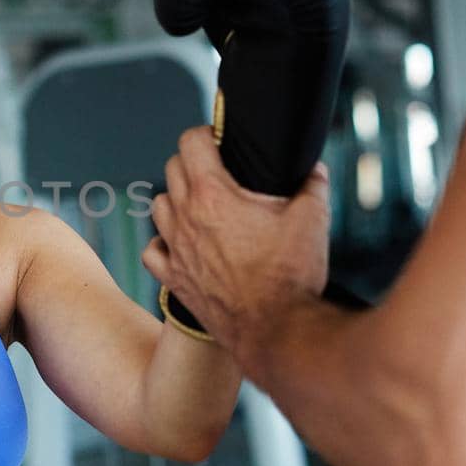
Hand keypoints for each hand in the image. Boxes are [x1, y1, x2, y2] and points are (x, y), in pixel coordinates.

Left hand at [141, 126, 331, 366]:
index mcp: (212, 195)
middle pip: (172, 169)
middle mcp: (185, 218)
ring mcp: (176, 250)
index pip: (190, 142)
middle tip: (218, 170)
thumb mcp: (312, 219)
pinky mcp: (174, 280)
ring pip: (158, 206)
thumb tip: (312, 168)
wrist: (275, 332)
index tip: (220, 139)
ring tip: (203, 205)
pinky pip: (153, 251)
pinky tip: (182, 244)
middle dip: (193, 162)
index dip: (206, 133)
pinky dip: (163, 242)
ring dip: (176, 199)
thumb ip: (311, 184)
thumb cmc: (291, 276)